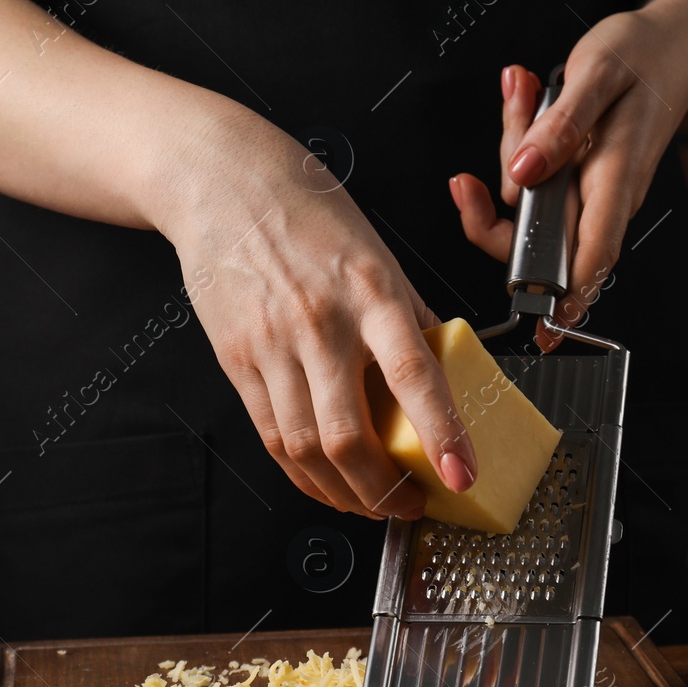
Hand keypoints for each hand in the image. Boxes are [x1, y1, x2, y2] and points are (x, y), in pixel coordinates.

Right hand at [159, 115, 477, 518]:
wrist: (225, 182)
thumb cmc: (310, 214)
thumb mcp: (380, 256)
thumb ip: (413, 318)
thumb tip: (447, 373)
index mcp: (372, 292)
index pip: (415, 374)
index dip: (441, 433)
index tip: (463, 475)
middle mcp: (321, 322)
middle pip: (347, 435)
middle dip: (384, 491)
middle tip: (412, 504)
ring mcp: (272, 345)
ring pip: (305, 448)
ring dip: (343, 494)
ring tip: (372, 504)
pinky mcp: (236, 360)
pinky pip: (271, 436)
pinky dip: (302, 473)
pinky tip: (325, 482)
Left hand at [448, 9, 687, 347]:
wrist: (675, 36)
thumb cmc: (645, 53)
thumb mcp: (597, 74)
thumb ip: (561, 124)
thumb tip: (523, 173)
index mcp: (617, 178)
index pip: (593, 255)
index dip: (568, 298)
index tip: (546, 328)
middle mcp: (604, 194)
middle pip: (537, 228)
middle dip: (503, 180)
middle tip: (514, 104)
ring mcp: (591, 187)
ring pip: (528, 196)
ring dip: (513, 141)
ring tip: (527, 83)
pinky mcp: (579, 172)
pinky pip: (534, 173)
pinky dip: (523, 136)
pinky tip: (529, 90)